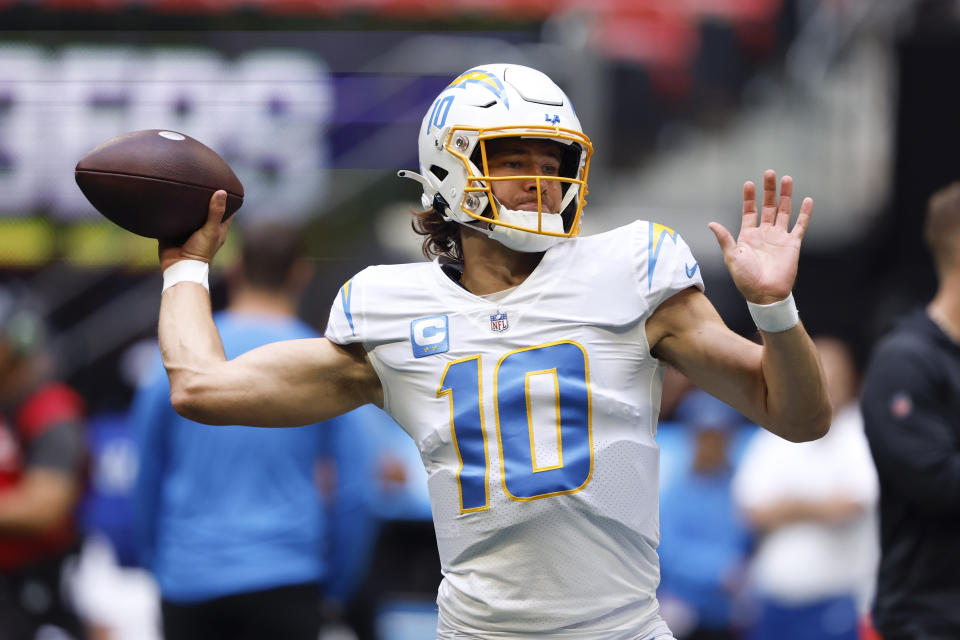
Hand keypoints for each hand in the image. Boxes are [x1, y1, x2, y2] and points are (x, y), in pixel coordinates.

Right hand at [159, 190, 233, 270]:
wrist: (179, 266)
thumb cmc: (200, 251)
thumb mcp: (211, 230)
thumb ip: (215, 212)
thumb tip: (222, 191)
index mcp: (217, 227)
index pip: (226, 210)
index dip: (227, 199)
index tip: (225, 184)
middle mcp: (203, 227)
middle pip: (205, 209)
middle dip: (203, 197)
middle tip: (201, 180)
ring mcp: (188, 229)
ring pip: (188, 213)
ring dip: (186, 203)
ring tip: (182, 184)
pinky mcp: (173, 231)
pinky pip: (172, 218)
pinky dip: (170, 211)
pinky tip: (166, 197)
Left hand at [708, 170, 811, 303]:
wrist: (765, 295)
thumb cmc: (745, 279)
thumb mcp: (731, 257)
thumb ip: (724, 239)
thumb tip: (711, 224)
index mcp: (748, 236)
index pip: (749, 211)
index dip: (749, 198)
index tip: (749, 183)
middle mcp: (764, 234)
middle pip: (767, 206)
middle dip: (768, 190)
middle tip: (770, 172)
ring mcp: (779, 237)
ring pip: (784, 211)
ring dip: (785, 196)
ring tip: (787, 179)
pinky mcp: (792, 244)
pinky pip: (800, 225)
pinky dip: (805, 213)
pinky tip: (808, 200)